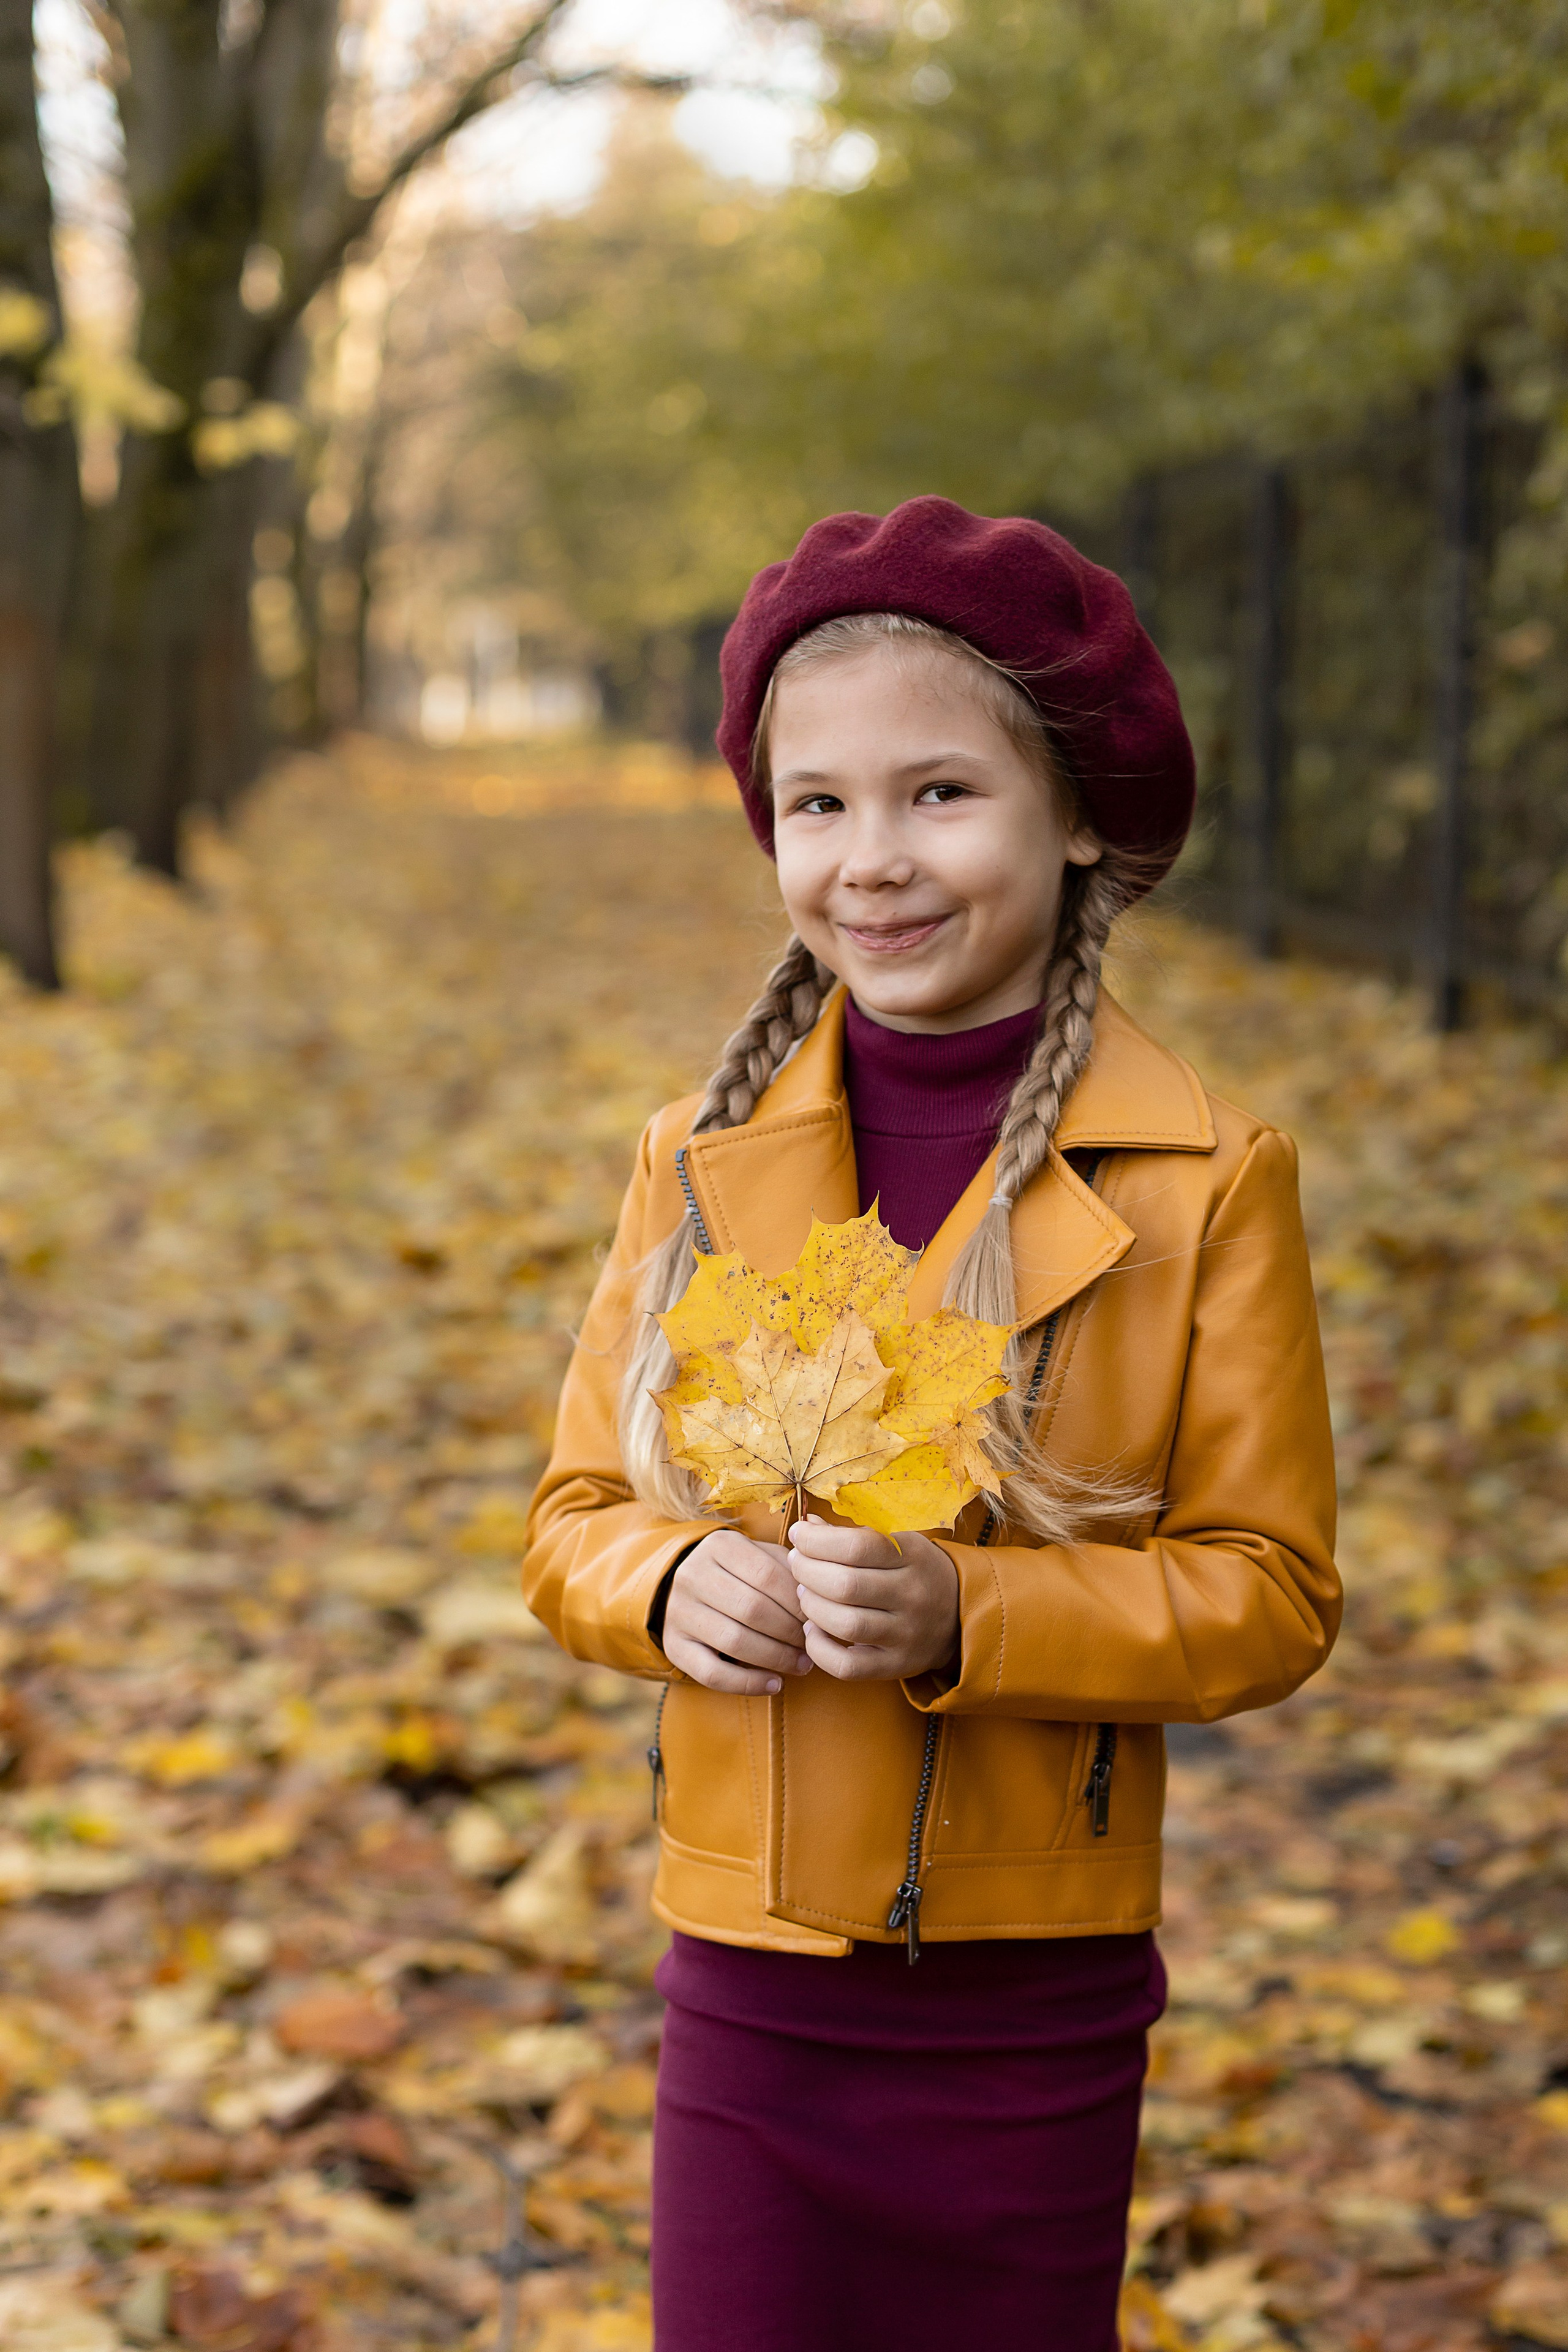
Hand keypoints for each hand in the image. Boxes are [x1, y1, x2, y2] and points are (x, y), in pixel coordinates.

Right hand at [662, 1529, 813, 1695]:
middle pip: (752, 1609)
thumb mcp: (760, 1557)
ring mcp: (679, 1612)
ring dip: (776, 1659)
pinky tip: (774, 1684)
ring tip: (801, 1665)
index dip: (799, 1603)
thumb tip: (818, 1598)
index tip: (820, 1621)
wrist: (688, 1589)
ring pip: (734, 1642)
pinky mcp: (674, 1646)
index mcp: (719, 1546)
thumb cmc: (739, 1574)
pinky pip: (712, 1673)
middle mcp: (693, 1575)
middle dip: (790, 1633)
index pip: (767, 1575)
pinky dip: (748, 1683)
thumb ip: (788, 1570)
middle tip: (813, 1647)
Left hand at [789, 1516, 959, 1681]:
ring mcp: (905, 1635)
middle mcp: (912, 1596)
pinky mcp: (895, 1665)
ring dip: (811, 1606)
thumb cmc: (916, 1572)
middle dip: (807, 1571)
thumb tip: (809, 1525)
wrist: (960, 1615)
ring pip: (845, 1624)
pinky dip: (820, 1649)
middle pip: (845, 1585)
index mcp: (913, 1557)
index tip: (799, 1534)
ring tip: (804, 1594)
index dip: (817, 1539)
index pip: (858, 1546)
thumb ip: (854, 1535)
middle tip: (797, 1564)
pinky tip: (812, 1630)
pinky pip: (848, 1666)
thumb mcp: (898, 1543)